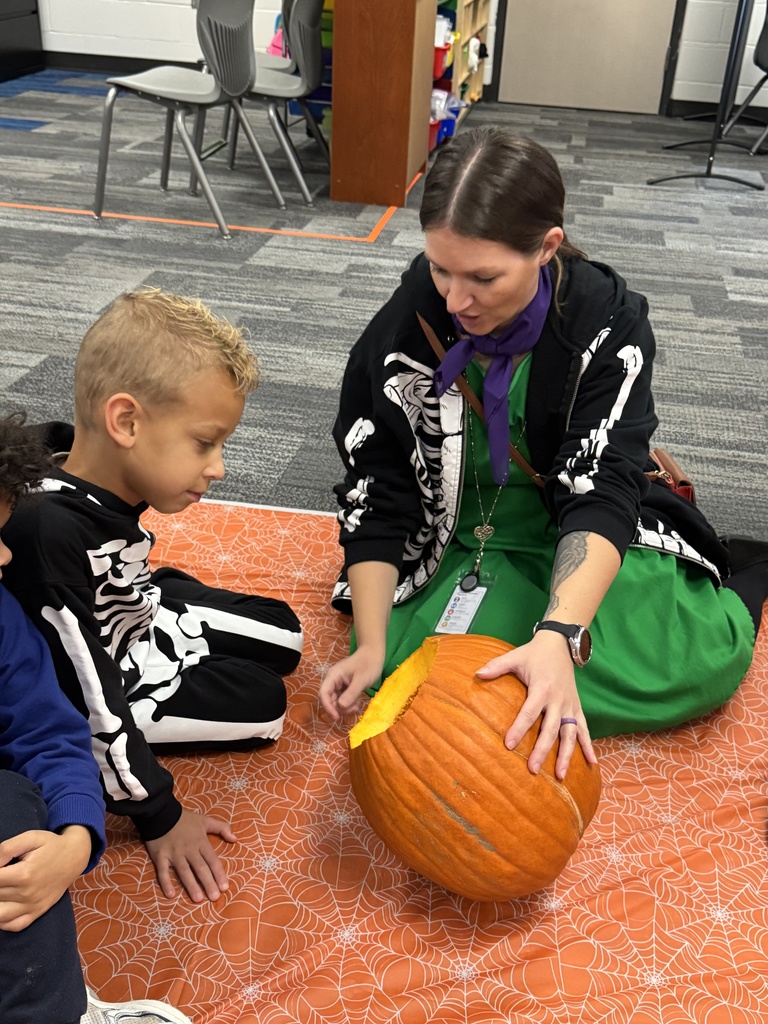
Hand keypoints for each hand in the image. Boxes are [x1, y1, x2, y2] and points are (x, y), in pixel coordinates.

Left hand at [0, 825, 91, 931]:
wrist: (75, 857)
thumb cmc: (51, 845)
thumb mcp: (30, 838)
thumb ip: (6, 849)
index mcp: (24, 874)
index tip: (1, 867)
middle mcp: (27, 894)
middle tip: (3, 877)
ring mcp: (32, 906)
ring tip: (2, 890)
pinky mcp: (37, 912)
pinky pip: (14, 926)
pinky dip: (3, 922)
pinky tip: (2, 907)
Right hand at [145, 809, 235, 902]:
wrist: (160, 813)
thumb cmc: (184, 819)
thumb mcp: (205, 820)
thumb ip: (222, 827)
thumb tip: (235, 838)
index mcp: (200, 841)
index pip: (212, 860)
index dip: (219, 874)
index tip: (225, 887)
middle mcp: (189, 849)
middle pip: (200, 868)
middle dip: (208, 883)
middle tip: (215, 897)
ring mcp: (174, 854)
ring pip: (184, 872)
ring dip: (191, 886)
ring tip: (198, 899)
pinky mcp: (160, 857)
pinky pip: (163, 872)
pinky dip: (166, 883)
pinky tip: (171, 895)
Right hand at [319, 645, 384, 720]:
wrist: (374, 654)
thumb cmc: (368, 664)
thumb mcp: (362, 680)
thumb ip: (351, 693)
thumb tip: (340, 707)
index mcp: (334, 676)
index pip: (324, 693)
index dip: (328, 706)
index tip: (336, 717)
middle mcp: (333, 680)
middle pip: (329, 699)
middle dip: (339, 708)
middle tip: (353, 711)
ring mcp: (339, 683)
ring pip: (336, 700)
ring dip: (345, 707)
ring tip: (357, 707)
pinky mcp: (345, 687)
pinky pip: (343, 698)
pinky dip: (349, 704)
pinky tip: (357, 704)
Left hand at [476, 632, 596, 779]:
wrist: (560, 644)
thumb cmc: (534, 653)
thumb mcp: (515, 656)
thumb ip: (497, 666)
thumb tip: (477, 674)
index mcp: (542, 688)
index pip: (529, 712)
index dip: (519, 728)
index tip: (509, 745)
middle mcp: (558, 699)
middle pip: (550, 729)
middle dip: (542, 750)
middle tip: (533, 769)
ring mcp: (570, 705)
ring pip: (570, 733)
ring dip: (566, 755)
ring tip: (560, 776)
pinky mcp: (577, 707)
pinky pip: (584, 728)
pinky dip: (588, 746)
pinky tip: (592, 763)